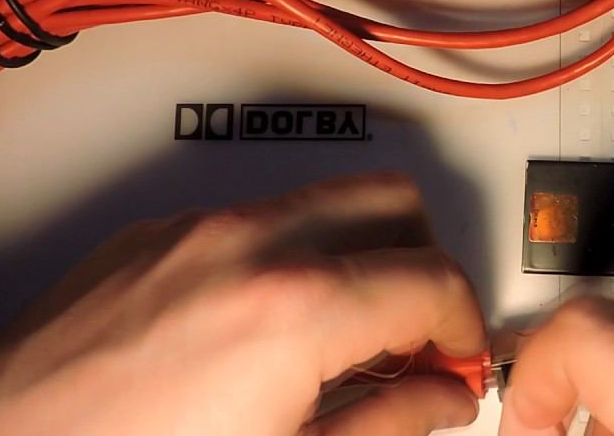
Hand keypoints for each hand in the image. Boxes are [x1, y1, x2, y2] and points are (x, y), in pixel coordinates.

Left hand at [0, 172, 485, 435]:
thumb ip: (387, 426)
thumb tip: (437, 399)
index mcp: (292, 309)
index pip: (435, 279)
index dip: (467, 327)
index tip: (460, 359)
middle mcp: (244, 245)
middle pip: (392, 200)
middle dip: (426, 264)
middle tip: (419, 333)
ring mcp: (189, 234)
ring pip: (321, 200)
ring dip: (357, 257)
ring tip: (344, 337)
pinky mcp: (146, 240)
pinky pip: (250, 221)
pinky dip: (286, 260)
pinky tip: (268, 331)